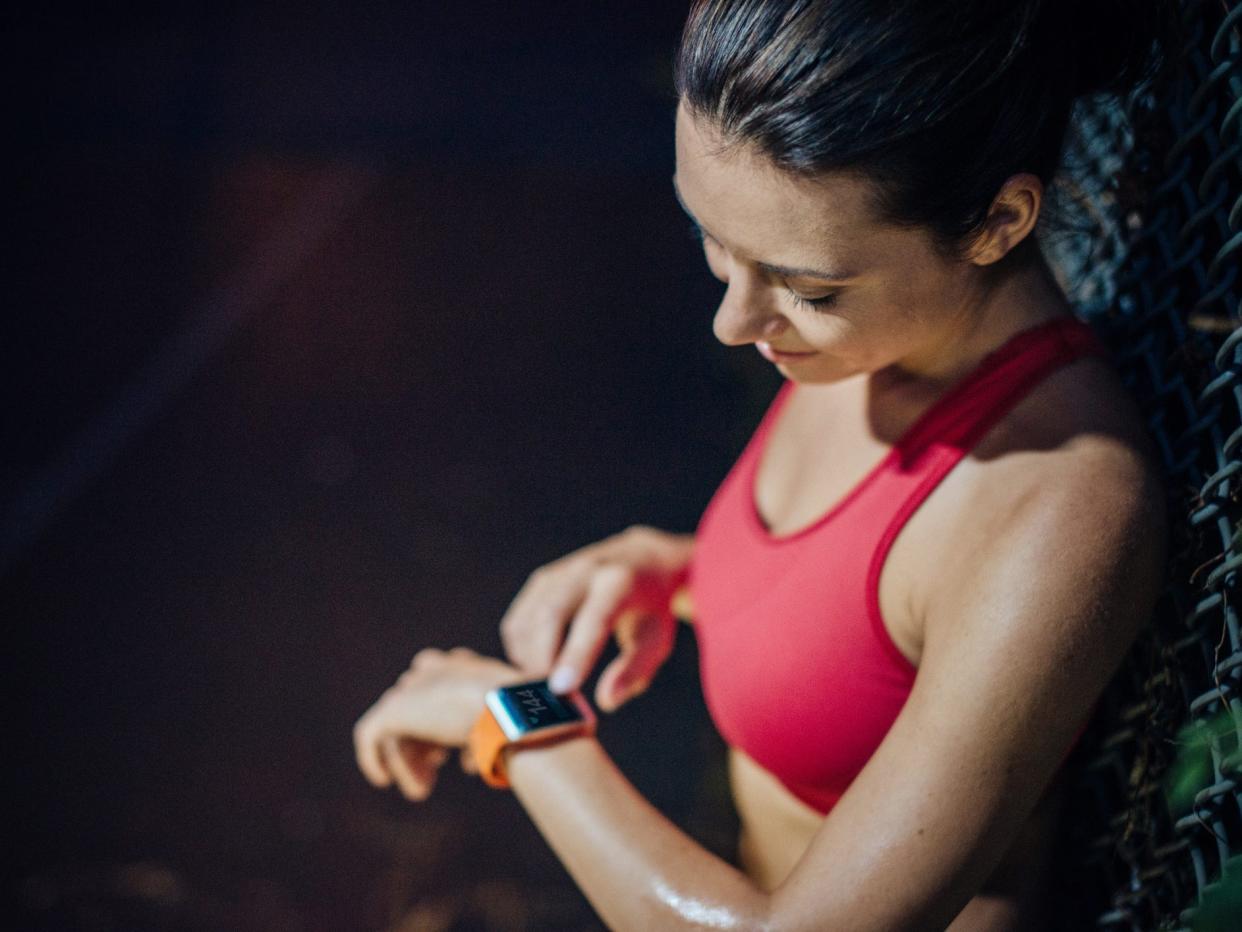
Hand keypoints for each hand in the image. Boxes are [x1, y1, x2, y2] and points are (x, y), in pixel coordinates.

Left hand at [353, 647, 522, 800]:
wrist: (514, 711)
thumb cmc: (530, 720)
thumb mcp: (518, 724)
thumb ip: (497, 732)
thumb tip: (482, 756)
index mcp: (468, 668)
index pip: (445, 689)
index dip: (446, 723)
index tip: (454, 754)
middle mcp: (440, 668)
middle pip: (419, 705)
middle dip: (424, 738)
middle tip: (436, 765)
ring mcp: (416, 686)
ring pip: (399, 724)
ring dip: (409, 758)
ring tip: (422, 789)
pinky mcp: (396, 708)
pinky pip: (371, 733)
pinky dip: (373, 758)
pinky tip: (382, 780)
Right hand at [499, 525, 693, 711]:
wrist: (640, 559)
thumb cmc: (651, 608)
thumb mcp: (656, 639)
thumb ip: (633, 670)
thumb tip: (607, 701)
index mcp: (620, 582)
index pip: (594, 619)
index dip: (576, 655)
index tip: (561, 689)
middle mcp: (585, 571)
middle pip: (549, 615)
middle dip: (542, 660)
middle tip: (549, 698)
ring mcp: (559, 573)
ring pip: (527, 619)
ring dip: (528, 658)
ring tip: (548, 683)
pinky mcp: (541, 581)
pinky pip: (518, 620)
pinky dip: (521, 650)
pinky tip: (540, 665)